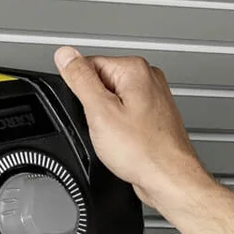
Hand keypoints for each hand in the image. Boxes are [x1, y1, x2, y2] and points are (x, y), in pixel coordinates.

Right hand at [52, 46, 212, 209]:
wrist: (168, 178)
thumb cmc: (143, 150)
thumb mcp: (99, 111)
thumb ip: (80, 79)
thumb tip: (65, 54)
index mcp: (134, 69)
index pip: (88, 65)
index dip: (81, 92)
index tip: (89, 112)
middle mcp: (149, 78)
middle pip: (102, 84)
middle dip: (95, 108)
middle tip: (105, 128)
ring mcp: (154, 98)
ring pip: (114, 103)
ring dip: (108, 122)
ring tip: (118, 138)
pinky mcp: (154, 117)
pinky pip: (126, 117)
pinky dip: (121, 131)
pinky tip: (126, 143)